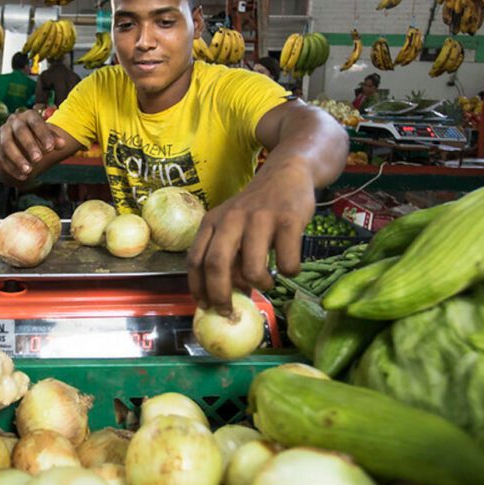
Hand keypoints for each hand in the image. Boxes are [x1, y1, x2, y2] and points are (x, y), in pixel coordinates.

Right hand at [0, 109, 66, 181]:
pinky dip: (12, 168)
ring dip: (17, 159)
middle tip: (38, 159)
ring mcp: (2, 131)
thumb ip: (55, 140)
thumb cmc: (39, 139)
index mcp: (29, 116)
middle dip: (29, 145)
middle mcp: (14, 121)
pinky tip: (23, 176)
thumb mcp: (49, 138)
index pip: (36, 122)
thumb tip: (63, 144)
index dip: (43, 134)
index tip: (51, 148)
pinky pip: (1, 156)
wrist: (22, 144)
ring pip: (7, 145)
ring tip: (29, 171)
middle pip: (20, 132)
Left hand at [186, 164, 314, 314]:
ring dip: (260, 284)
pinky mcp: (288, 220)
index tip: (206, 306)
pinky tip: (289, 266)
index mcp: (212, 222)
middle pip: (215, 265)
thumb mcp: (232, 226)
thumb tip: (227, 297)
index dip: (197, 288)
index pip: (194, 260)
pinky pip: (286, 261)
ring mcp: (260, 218)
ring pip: (251, 268)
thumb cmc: (256, 209)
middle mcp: (231, 219)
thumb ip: (227, 256)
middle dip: (221, 296)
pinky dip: (288, 272)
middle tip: (231, 311)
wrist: (287, 174)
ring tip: (267, 283)